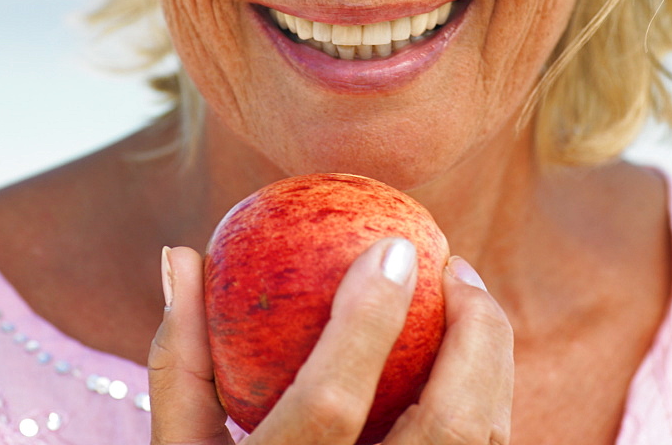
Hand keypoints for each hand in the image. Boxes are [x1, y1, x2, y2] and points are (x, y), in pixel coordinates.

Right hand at [149, 239, 513, 443]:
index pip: (333, 404)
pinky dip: (488, 395)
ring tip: (467, 296)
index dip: (368, 319)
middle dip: (470, 333)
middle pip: (449, 426)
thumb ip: (182, 357)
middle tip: (451, 264)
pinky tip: (466, 353)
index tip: (394, 247)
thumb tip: (180, 254)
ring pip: (484, 443)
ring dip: (491, 358)